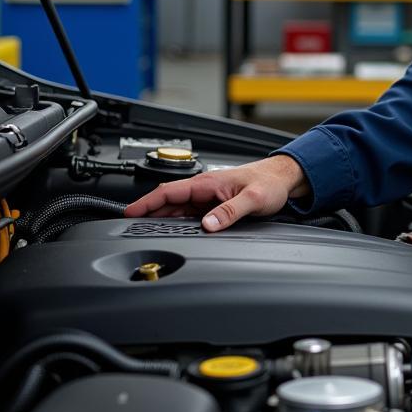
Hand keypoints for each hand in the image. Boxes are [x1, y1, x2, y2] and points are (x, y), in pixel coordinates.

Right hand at [123, 154, 309, 232]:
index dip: (146, 202)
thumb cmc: (270, 183)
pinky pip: (190, 215)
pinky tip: (172, 232)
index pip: (168, 191)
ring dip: (161, 219)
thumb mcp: (253, 199)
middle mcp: (205, 189)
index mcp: (208, 182)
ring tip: (144, 233)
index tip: (128, 212)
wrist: (284, 178)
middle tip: (128, 229)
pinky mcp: (214, 205)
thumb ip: (230, 212)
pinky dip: (177, 223)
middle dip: (147, 214)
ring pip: (177, 209)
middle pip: (168, 202)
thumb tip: (208, 225)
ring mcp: (208, 198)